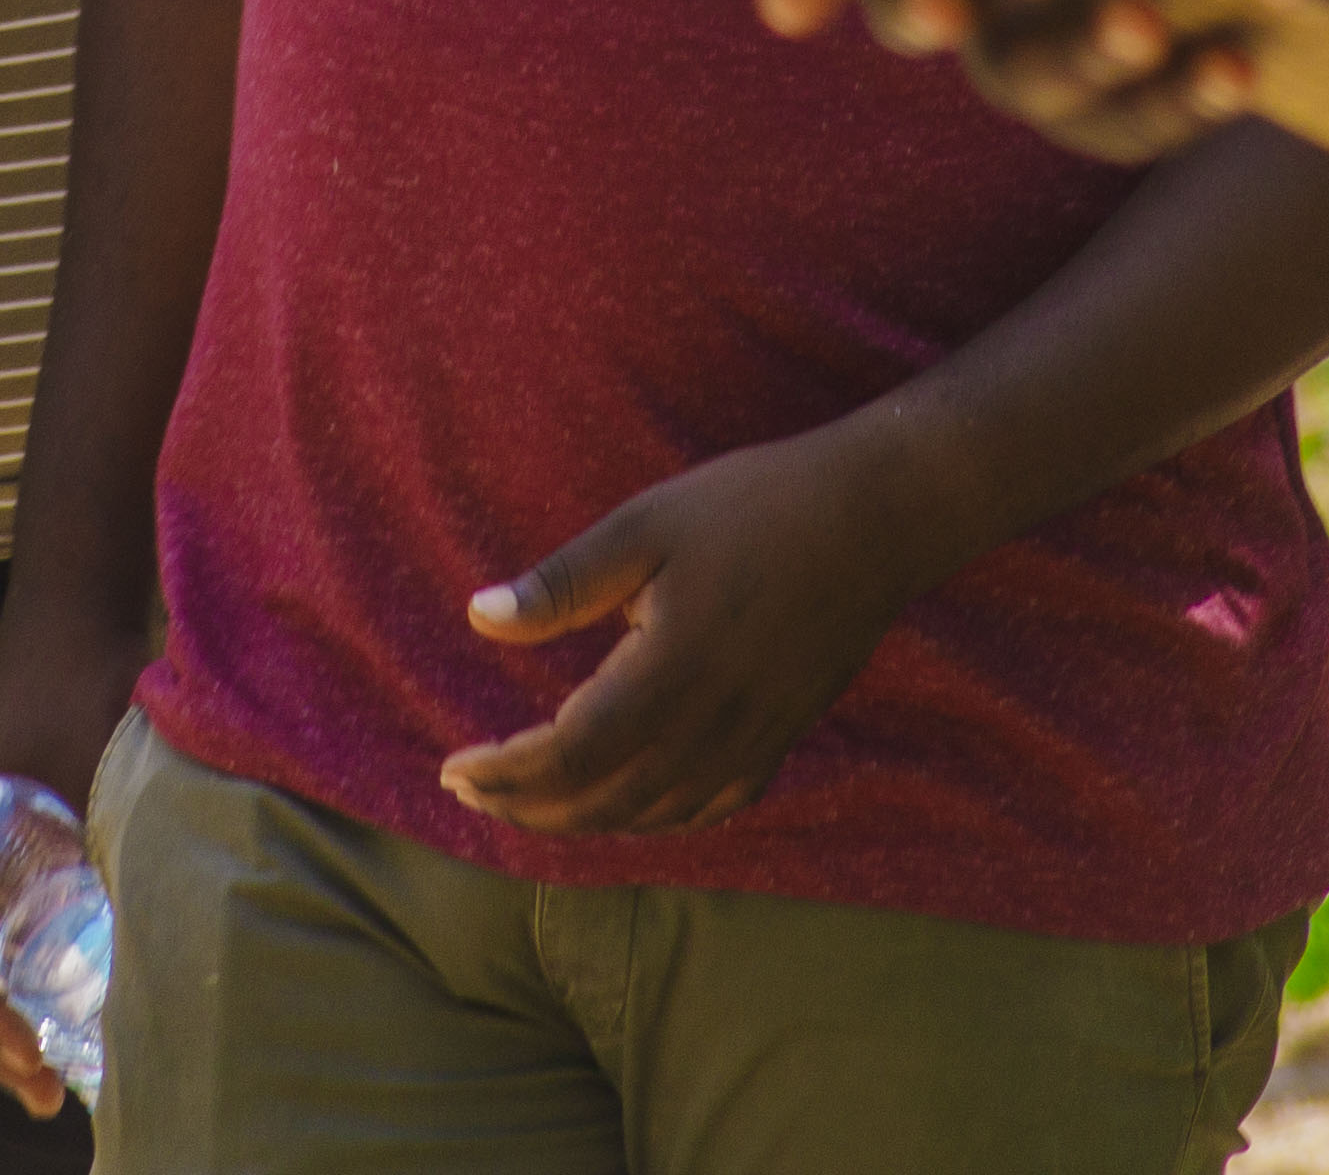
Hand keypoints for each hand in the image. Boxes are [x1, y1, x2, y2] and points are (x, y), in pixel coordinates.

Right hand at [0, 630, 146, 1120]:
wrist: (83, 609)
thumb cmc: (83, 687)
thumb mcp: (98, 786)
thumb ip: (106, 857)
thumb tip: (142, 958)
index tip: (31, 1075)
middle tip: (47, 1095)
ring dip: (16, 1005)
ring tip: (58, 1069)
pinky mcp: (25, 826)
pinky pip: (13, 912)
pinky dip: (34, 960)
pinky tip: (76, 993)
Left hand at [437, 427, 943, 838]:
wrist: (874, 519)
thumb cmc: (753, 508)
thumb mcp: (644, 525)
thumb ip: (562, 584)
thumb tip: (480, 617)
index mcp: (667, 675)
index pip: (566, 756)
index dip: (504, 774)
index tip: (454, 771)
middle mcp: (710, 726)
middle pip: (602, 802)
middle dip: (529, 807)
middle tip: (473, 794)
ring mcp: (753, 740)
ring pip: (653, 815)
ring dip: (583, 821)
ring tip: (532, 802)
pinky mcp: (783, 736)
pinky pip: (711, 807)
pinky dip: (656, 819)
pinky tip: (632, 804)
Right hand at [751, 0, 1328, 162]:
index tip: (788, 3)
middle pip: (917, 13)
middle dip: (921, 5)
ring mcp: (1039, 68)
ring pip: (1039, 78)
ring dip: (1085, 48)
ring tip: (1139, 18)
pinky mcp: (1127, 114)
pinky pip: (1149, 115)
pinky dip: (1192, 90)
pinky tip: (1237, 61)